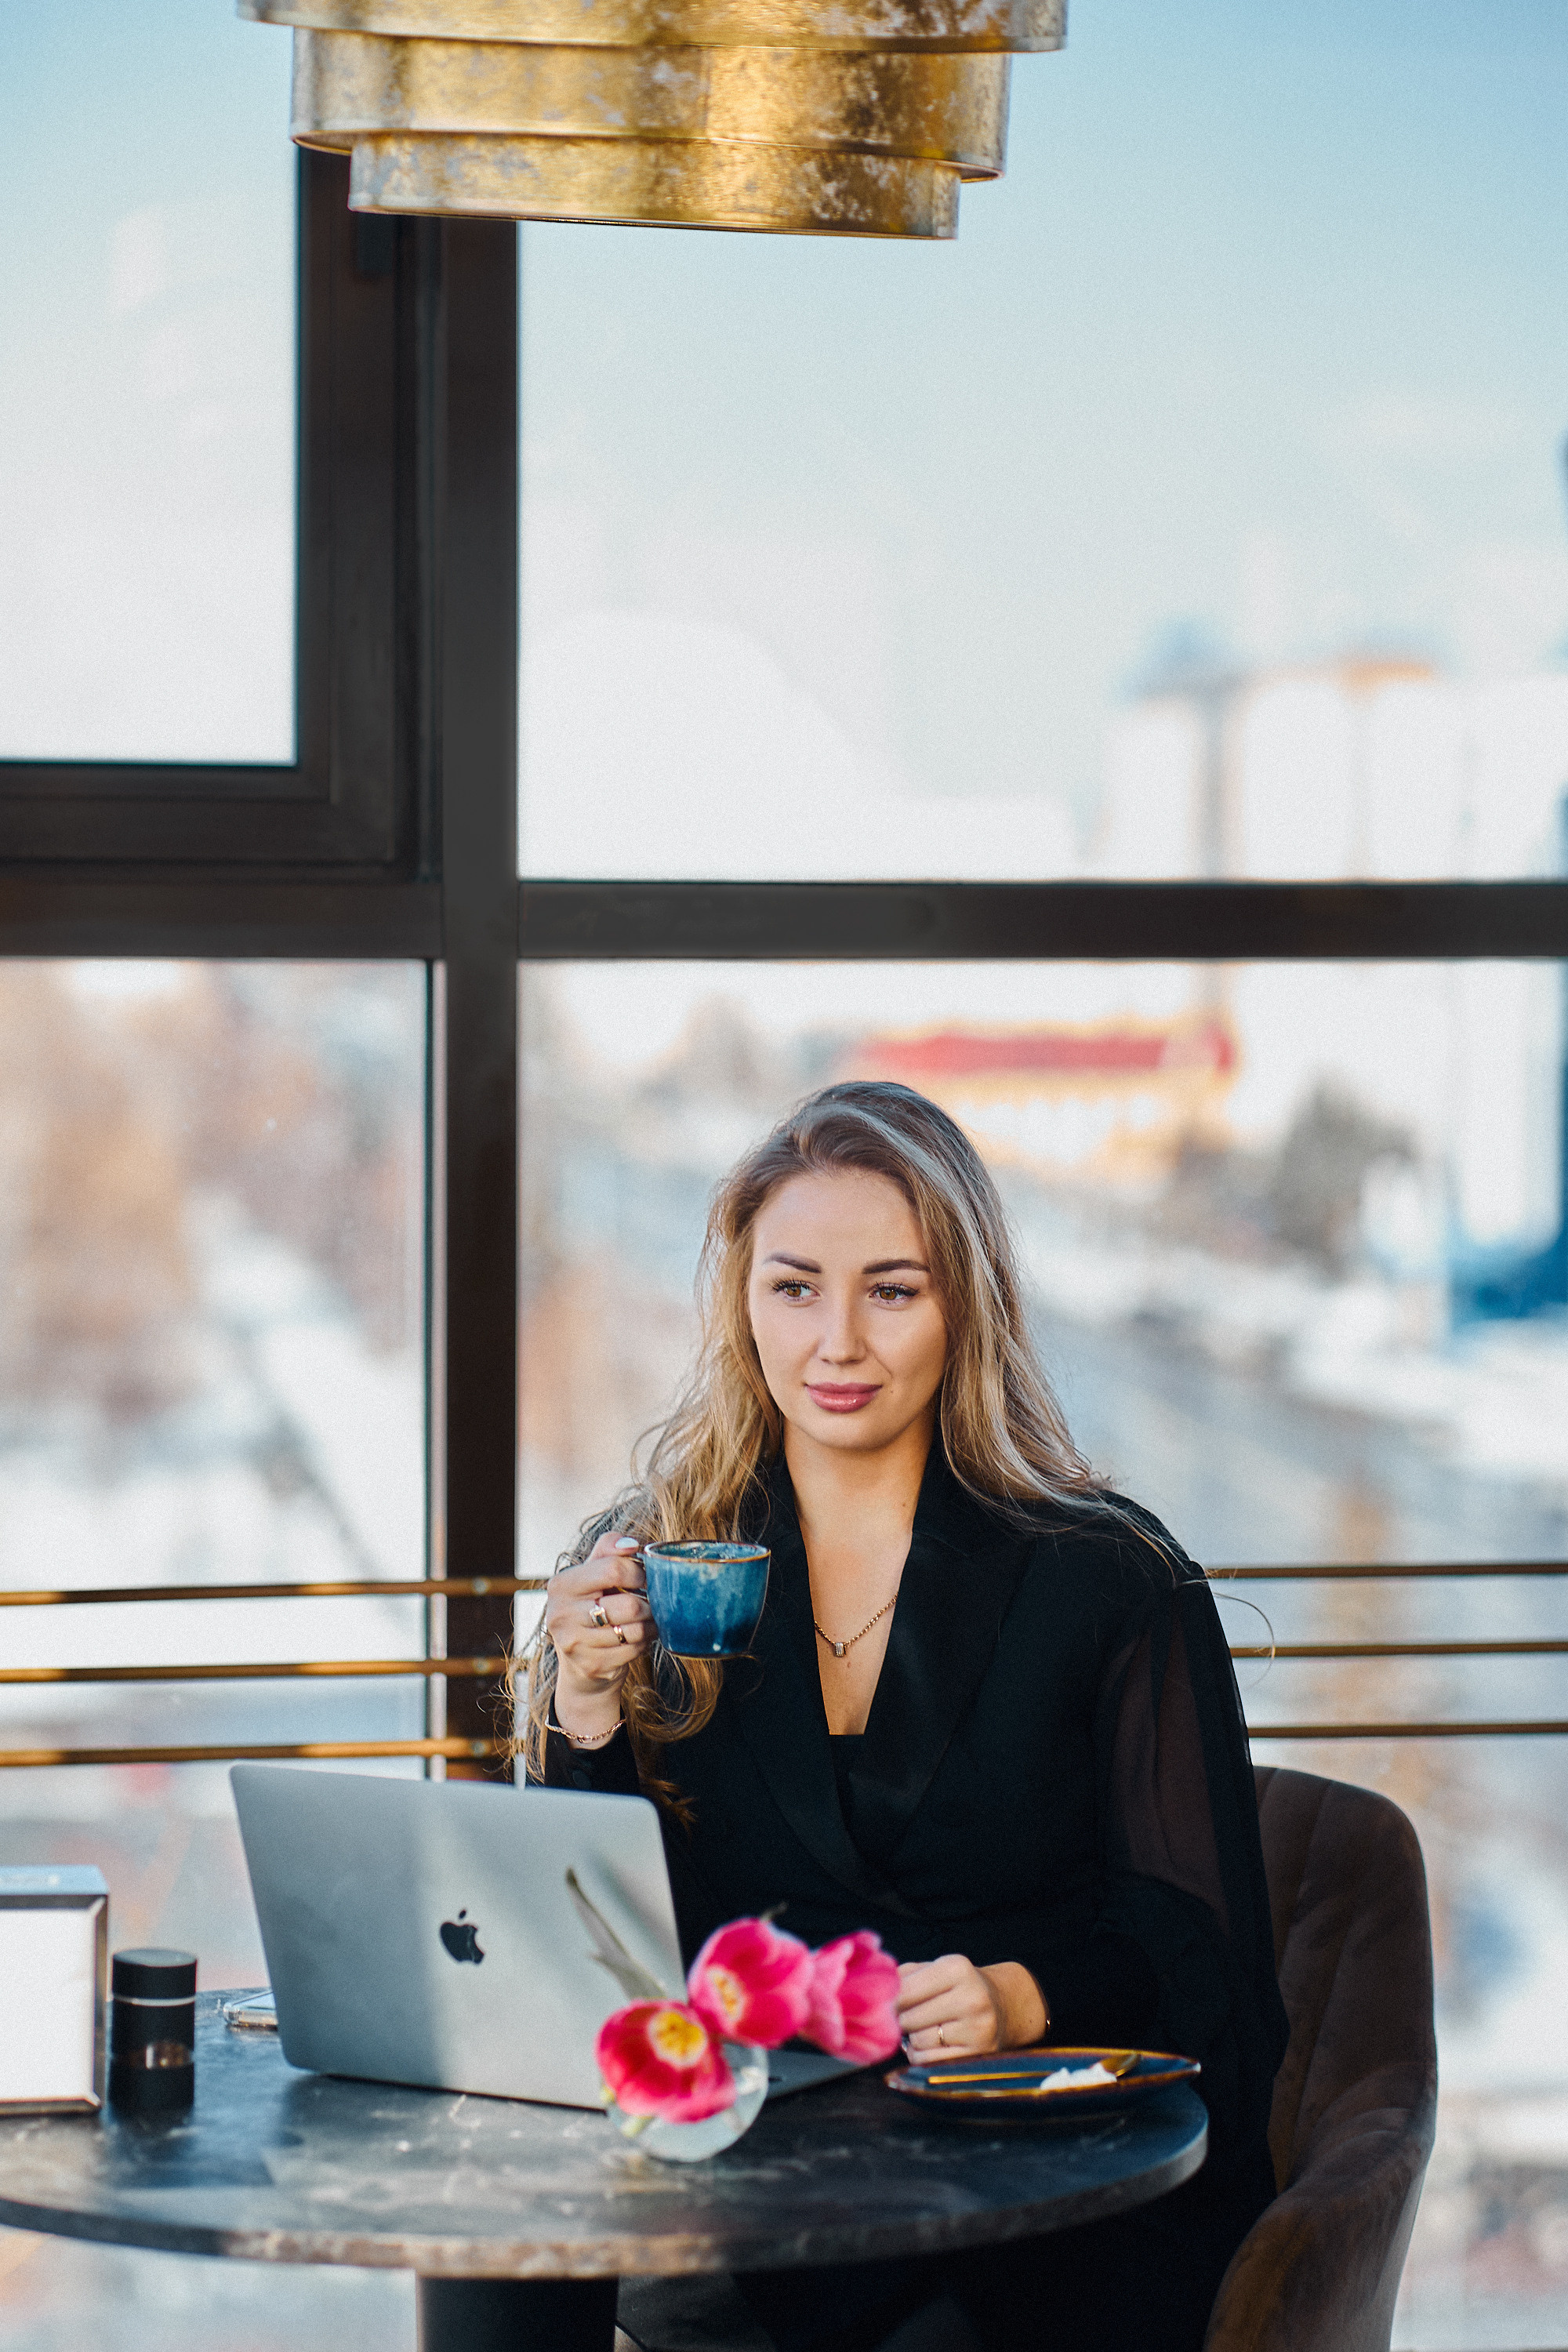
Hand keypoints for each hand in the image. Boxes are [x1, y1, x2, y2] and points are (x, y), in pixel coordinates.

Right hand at [545, 1533, 654, 1740]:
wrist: (580, 1659)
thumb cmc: (591, 1604)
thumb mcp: (592, 1571)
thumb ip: (609, 1548)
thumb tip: (631, 1544)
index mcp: (561, 1585)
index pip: (613, 1569)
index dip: (639, 1572)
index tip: (644, 1577)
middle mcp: (561, 1615)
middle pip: (629, 1605)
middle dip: (649, 1603)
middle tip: (650, 1602)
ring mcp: (575, 1643)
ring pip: (636, 1630)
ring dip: (650, 1624)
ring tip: (647, 1619)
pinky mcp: (591, 1665)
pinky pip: (635, 1650)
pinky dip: (645, 1642)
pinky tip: (640, 1637)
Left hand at [896, 1957, 1047, 2058]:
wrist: (1003, 2006)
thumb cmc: (958, 1987)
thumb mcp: (935, 1969)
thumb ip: (903, 1976)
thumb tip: (876, 1994)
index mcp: (957, 1968)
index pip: (904, 1990)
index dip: (888, 1999)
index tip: (884, 2003)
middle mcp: (971, 1998)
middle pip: (908, 2017)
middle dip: (900, 2019)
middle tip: (904, 2016)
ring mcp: (977, 2029)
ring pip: (918, 2041)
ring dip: (912, 2037)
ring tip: (924, 2027)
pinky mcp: (977, 2055)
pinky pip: (928, 2061)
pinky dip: (921, 2055)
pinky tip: (932, 2043)